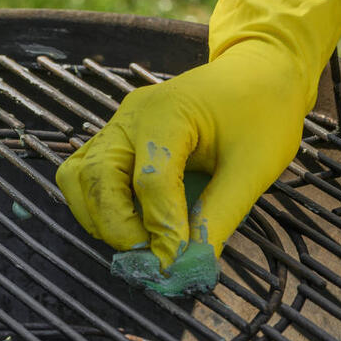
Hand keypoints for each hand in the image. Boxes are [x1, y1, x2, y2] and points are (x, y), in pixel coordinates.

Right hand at [57, 45, 306, 267]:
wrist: (258, 74)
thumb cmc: (262, 113)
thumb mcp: (254, 167)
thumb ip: (219, 215)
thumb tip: (193, 265)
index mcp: (167, 113)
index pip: (150, 180)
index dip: (162, 228)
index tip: (178, 264)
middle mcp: (130, 117)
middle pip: (95, 177)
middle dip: (118, 227)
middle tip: (152, 258)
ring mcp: (116, 126)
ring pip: (78, 179)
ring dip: (101, 219)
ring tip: (143, 242)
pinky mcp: (114, 140)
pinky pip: (85, 177)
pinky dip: (99, 208)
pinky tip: (135, 224)